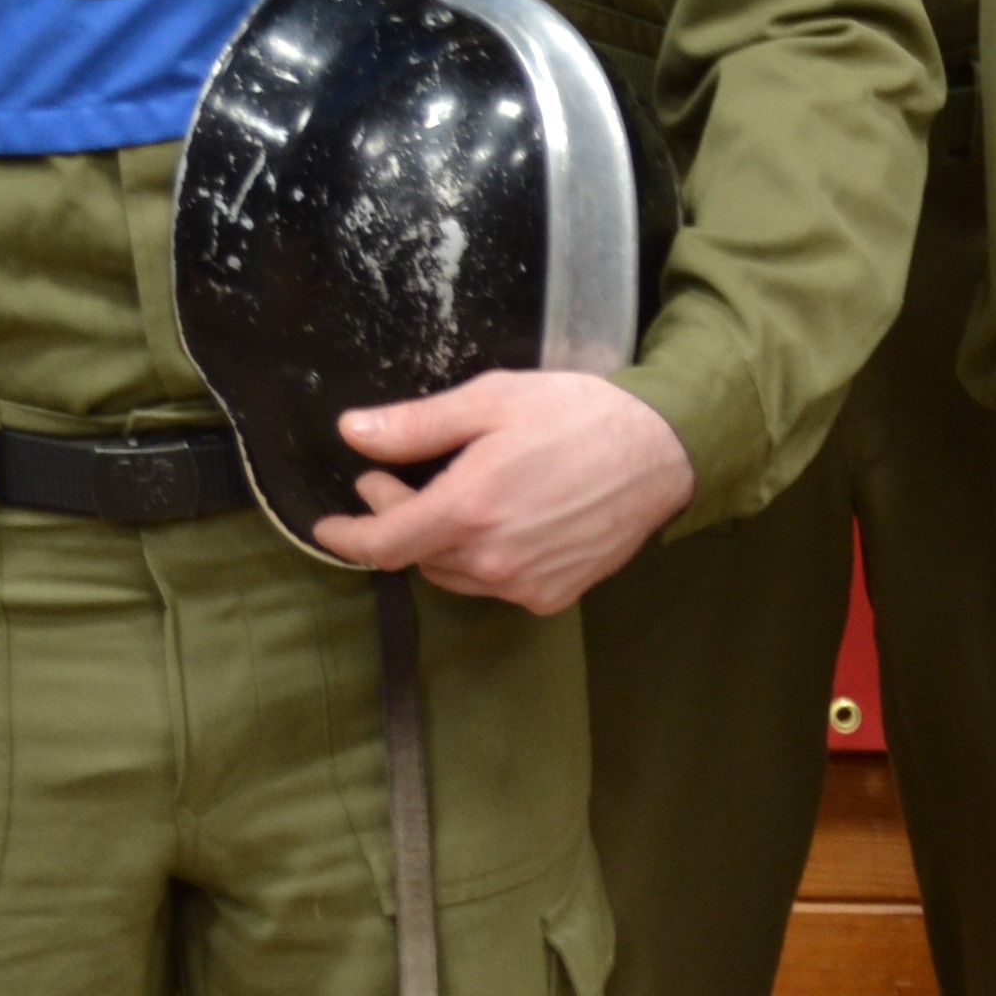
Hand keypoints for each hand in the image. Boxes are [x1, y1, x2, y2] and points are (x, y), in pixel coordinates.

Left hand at [313, 370, 695, 611]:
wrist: (664, 451)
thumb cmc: (579, 414)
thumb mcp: (494, 399)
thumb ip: (419, 424)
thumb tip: (352, 432)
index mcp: (468, 509)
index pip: (382, 543)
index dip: (348, 535)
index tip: (331, 523)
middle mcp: (490, 559)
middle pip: (415, 556)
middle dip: (397, 518)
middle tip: (398, 478)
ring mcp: (522, 585)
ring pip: (453, 574)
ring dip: (438, 542)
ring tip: (454, 499)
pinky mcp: (552, 596)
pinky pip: (495, 585)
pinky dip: (483, 559)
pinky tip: (504, 523)